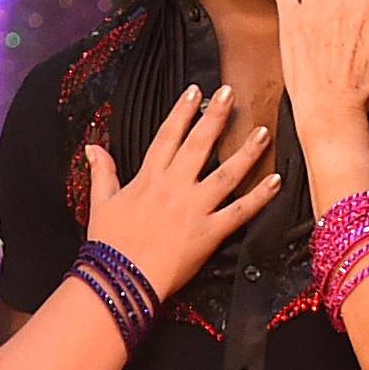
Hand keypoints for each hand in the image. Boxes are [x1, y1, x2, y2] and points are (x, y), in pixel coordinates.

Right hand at [76, 82, 277, 298]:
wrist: (120, 278)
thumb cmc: (108, 244)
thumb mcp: (100, 203)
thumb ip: (102, 172)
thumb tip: (93, 147)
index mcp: (148, 178)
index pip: (168, 136)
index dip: (182, 111)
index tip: (195, 91)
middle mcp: (174, 187)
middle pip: (199, 144)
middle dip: (216, 116)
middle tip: (231, 94)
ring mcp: (194, 208)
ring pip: (226, 173)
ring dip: (246, 151)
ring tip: (263, 132)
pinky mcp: (209, 232)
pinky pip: (240, 211)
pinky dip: (260, 197)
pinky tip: (276, 180)